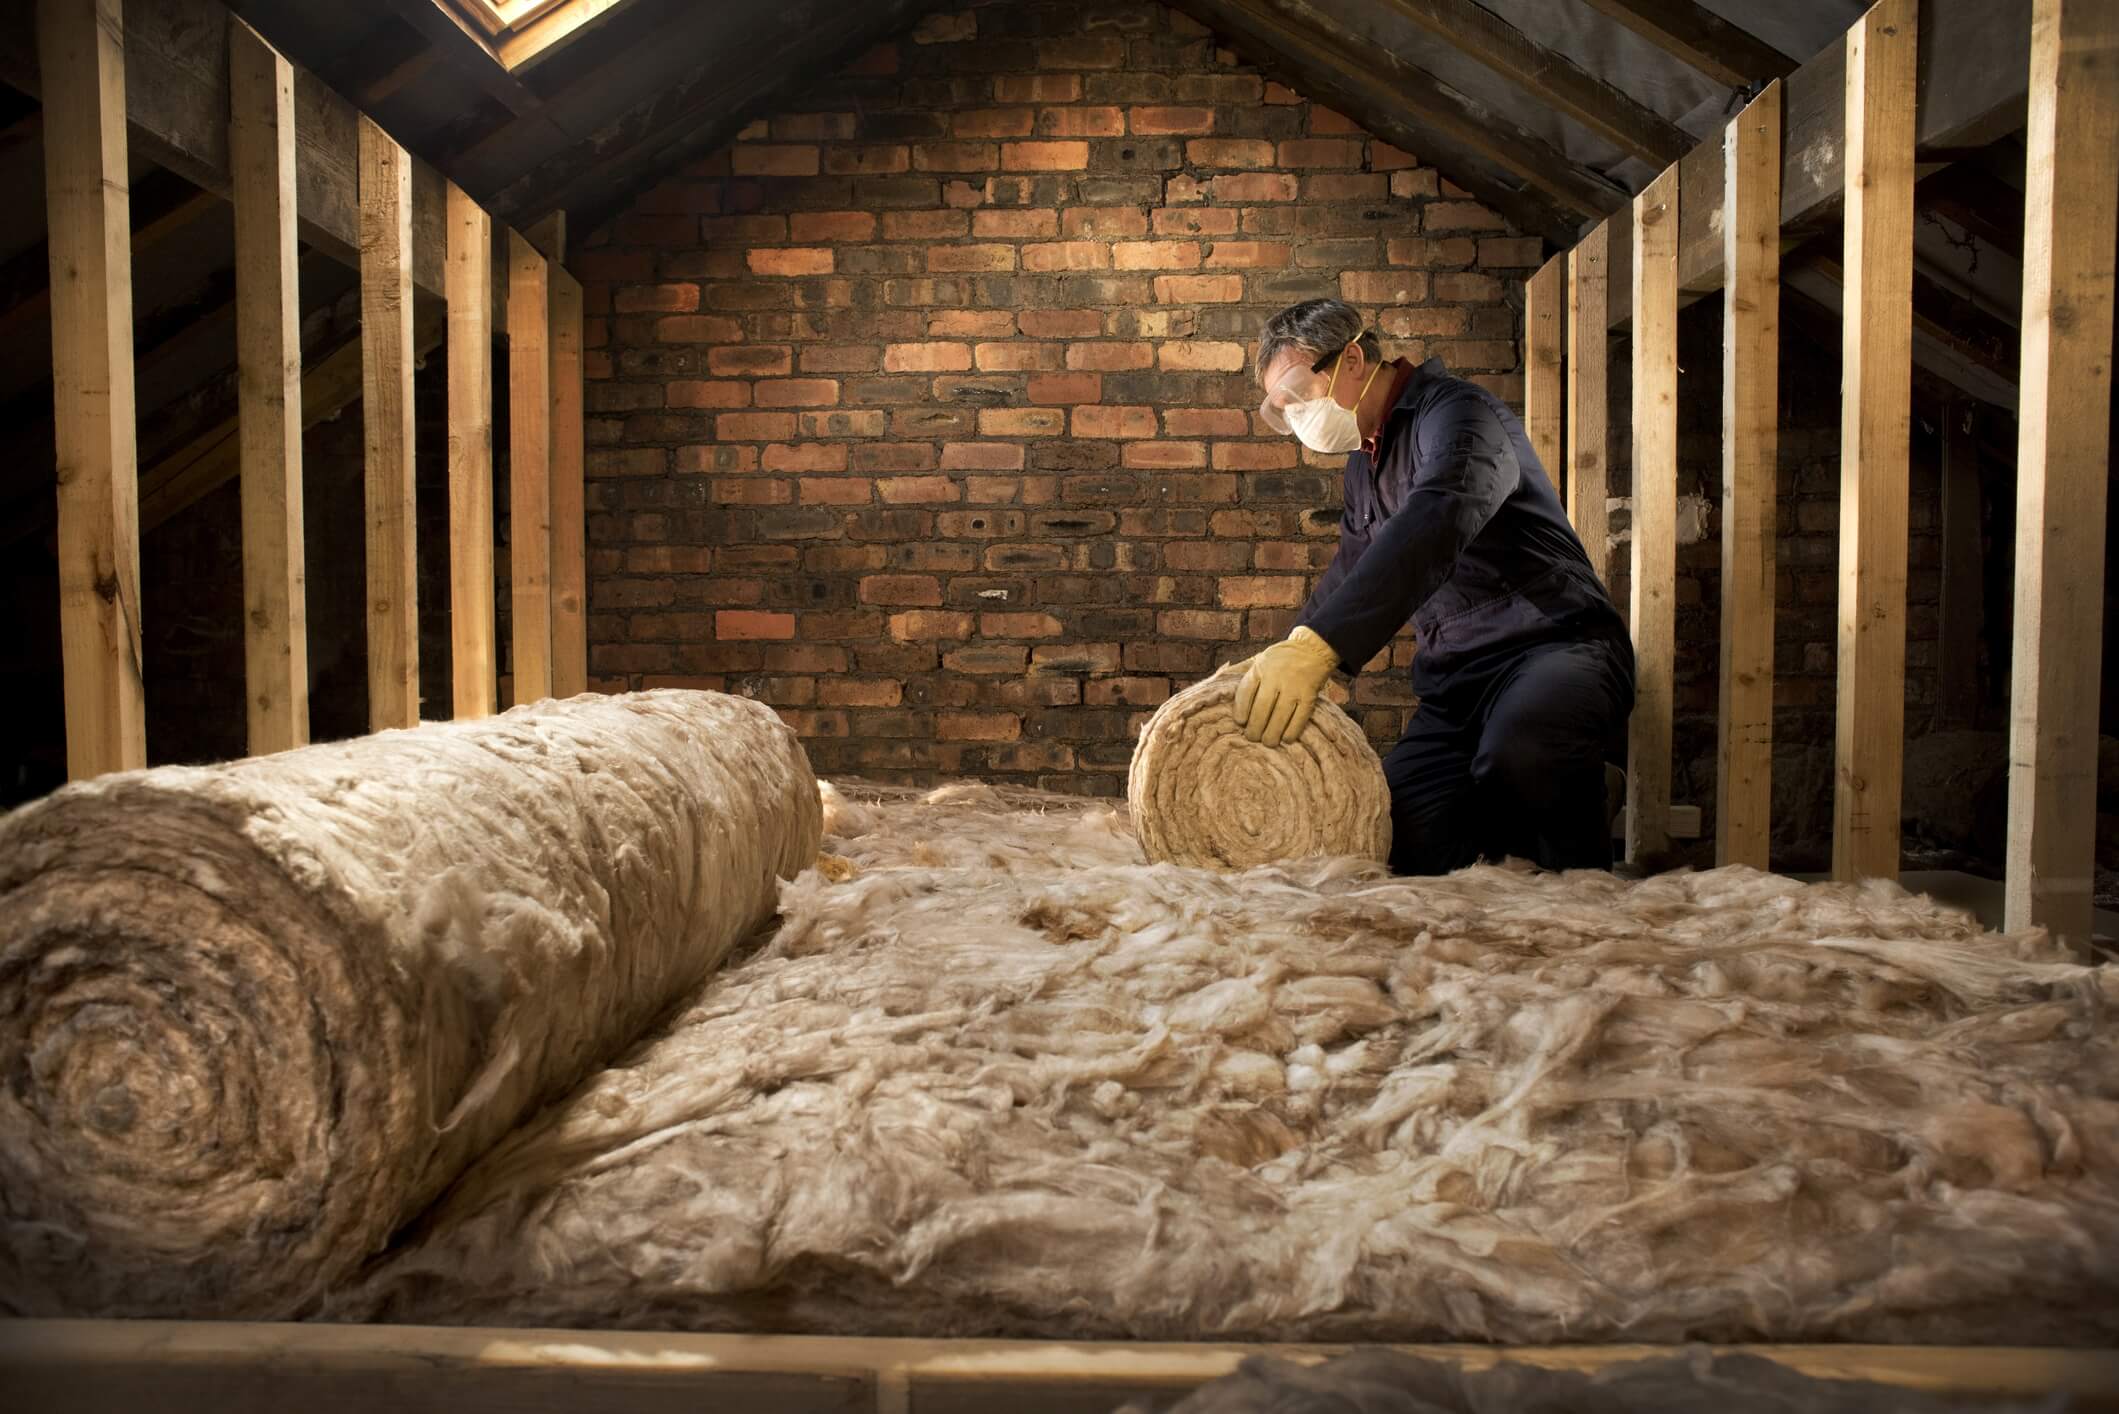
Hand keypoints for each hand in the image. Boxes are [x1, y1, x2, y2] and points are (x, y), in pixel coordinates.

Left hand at [1232, 627, 1338, 745]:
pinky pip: (1300, 718)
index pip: (1245, 693)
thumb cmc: (1280, 660)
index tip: (1240, 722)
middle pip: (1262, 708)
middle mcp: (1276, 677)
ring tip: (1267, 742)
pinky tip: (1286, 739)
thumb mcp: (1258, 660)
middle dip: (1255, 728)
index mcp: (1260, 668)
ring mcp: (1294, 687)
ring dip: (1272, 733)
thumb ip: (1243, 673)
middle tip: (1252, 737)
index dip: (1241, 710)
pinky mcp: (1309, 696)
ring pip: (1280, 716)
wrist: (1311, 650)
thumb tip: (1220, 687)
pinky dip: (1292, 731)